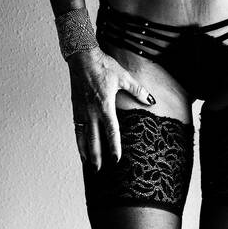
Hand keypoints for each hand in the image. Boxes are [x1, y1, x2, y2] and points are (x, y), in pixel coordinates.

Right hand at [67, 47, 155, 169]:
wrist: (82, 58)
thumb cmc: (104, 66)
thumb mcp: (124, 77)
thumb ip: (138, 90)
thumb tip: (151, 100)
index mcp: (105, 105)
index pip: (111, 131)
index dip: (114, 146)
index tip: (116, 160)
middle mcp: (92, 111)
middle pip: (94, 139)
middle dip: (98, 156)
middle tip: (100, 171)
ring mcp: (82, 110)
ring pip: (83, 136)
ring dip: (86, 151)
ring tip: (90, 165)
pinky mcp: (75, 107)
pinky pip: (76, 128)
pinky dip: (78, 140)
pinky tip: (81, 147)